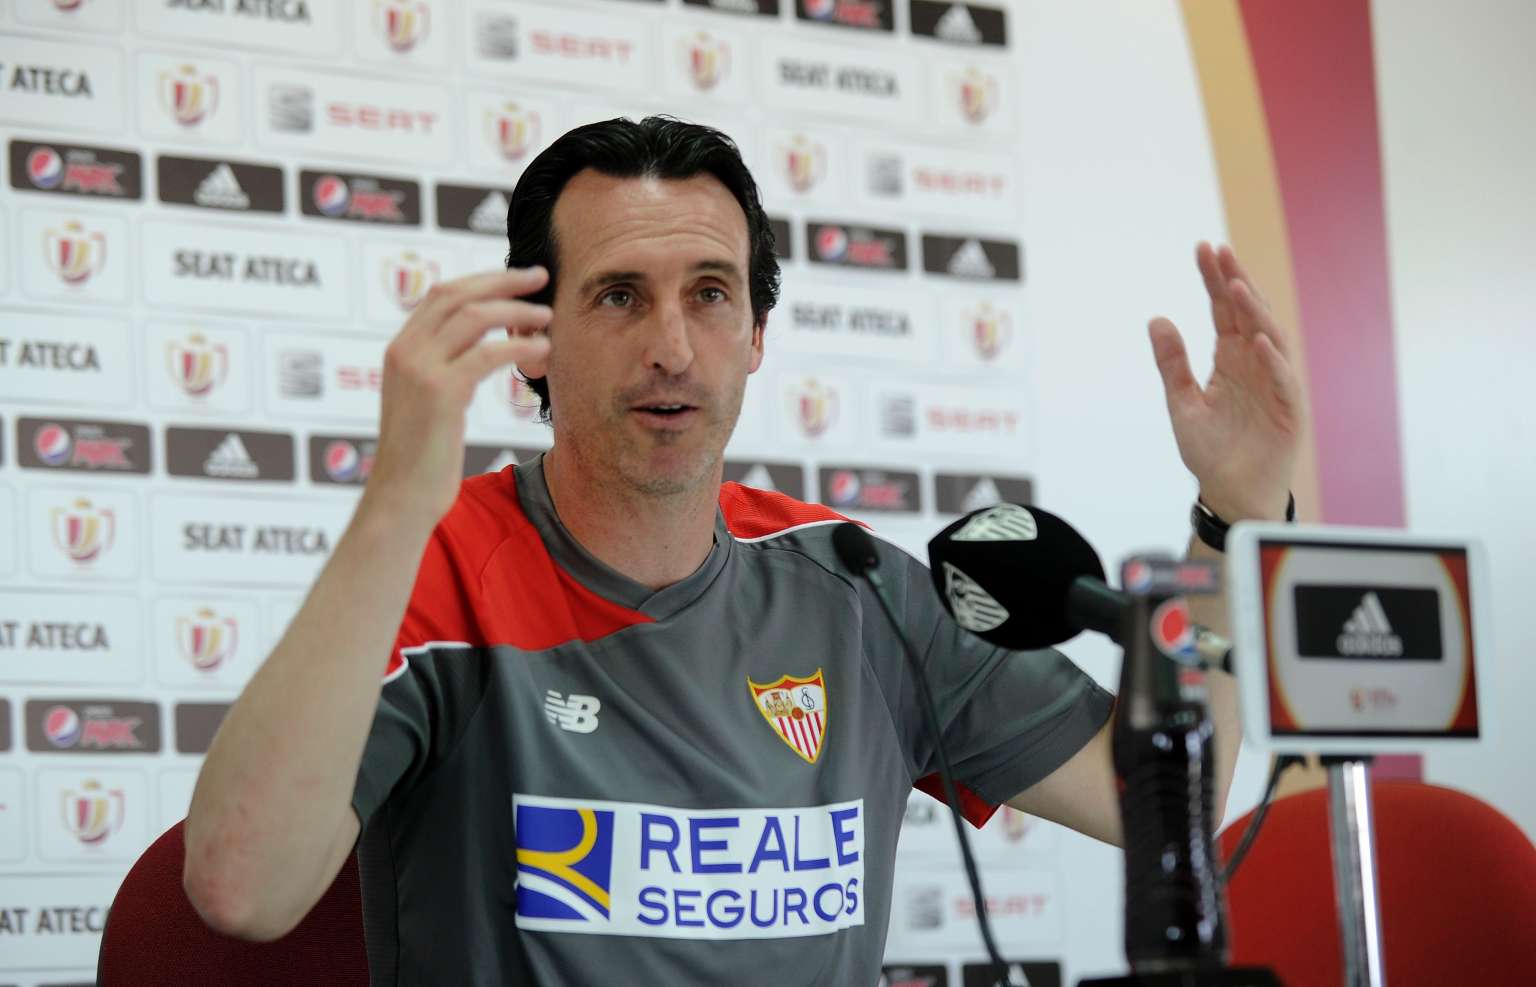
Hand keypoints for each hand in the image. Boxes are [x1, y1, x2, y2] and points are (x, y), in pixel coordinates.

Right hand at [364, 267, 552, 527]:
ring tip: (548, 316)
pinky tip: (542, 349)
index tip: (517, 278)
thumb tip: (479, 352)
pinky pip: (488, 354)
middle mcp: (405, 350)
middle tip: (540, 276)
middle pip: (458, 294)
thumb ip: (444, 371)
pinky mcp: (441, 392)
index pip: (442, 294)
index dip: (483, 280)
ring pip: (475, 317)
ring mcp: (420, 369)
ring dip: (517, 311)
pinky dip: (520, 345)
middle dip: (503, 281)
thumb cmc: (423, 457)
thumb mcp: (426, 403)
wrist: (401, 496)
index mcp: (399, 348)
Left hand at [1149, 243, 1306, 520]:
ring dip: (1254, 312)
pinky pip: (1281, 381)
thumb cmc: (1211, 450)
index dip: (1214, 280)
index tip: (1203, 249)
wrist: (1230, 493)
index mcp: (1230, 359)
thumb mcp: (1182, 403)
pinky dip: (1271, 361)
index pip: (1223, 311)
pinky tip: (1256, 341)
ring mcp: (1275, 384)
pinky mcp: (1289, 410)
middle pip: (1247, 315)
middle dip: (1234, 282)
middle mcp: (1255, 364)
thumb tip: (1156, 319)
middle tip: (1220, 252)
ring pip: (1268, 339)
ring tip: (1235, 286)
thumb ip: (1172, 364)